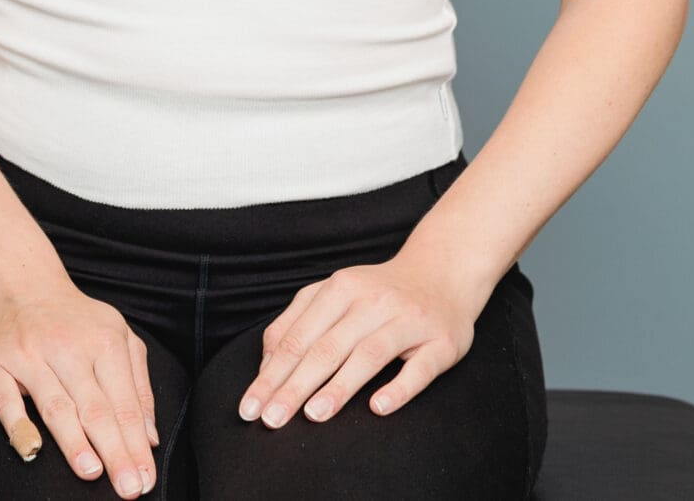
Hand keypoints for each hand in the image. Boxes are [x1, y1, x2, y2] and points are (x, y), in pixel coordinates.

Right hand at [0, 268, 158, 497]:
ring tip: (91, 471)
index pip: (125, 404)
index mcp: (104, 341)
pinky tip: (33, 449)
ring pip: (56, 405)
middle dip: (115, 451)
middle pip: (95, 408)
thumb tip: (149, 436)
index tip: (145, 478)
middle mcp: (67, 347)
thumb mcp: (116, 335)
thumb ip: (137, 385)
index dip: (136, 445)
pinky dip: (18, 425)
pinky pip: (6, 400)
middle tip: (128, 488)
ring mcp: (28, 355)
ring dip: (74, 441)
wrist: (16, 279)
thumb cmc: (71, 317)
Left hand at [240, 249, 488, 427]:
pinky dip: (399, 388)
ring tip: (313, 415)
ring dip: (339, 386)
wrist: (443, 272)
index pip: (297, 337)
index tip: (250, 407)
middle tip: (271, 419)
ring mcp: (409, 321)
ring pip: (369, 355)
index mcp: (341, 289)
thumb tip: (266, 365)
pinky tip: (378, 408)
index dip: (271, 374)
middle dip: (294, 386)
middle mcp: (373, 302)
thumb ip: (298, 322)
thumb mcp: (335, 293)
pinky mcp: (441, 342)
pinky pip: (420, 368)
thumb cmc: (379, 293)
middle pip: (327, 348)